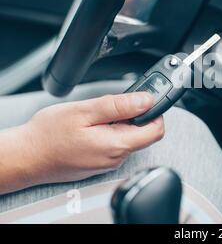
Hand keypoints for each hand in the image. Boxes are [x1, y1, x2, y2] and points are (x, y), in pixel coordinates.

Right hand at [0, 92, 163, 193]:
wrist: (25, 157)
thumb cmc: (48, 135)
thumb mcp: (85, 111)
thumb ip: (119, 106)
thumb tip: (146, 100)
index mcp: (117, 145)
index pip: (156, 130)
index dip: (155, 111)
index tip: (145, 99)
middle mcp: (116, 158)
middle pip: (143, 133)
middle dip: (134, 115)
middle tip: (112, 105)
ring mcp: (107, 163)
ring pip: (127, 137)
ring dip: (119, 123)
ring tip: (95, 116)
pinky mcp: (99, 163)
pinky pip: (114, 144)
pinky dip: (109, 132)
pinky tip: (91, 126)